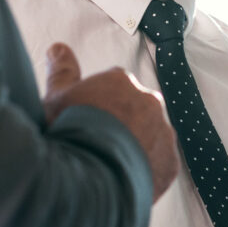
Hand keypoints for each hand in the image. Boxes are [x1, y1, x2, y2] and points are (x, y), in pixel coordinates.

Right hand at [42, 43, 178, 199]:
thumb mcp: (57, 98)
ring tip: (109, 166)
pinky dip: (146, 171)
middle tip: (97, 145)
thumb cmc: (69, 132)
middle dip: (120, 124)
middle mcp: (149, 101)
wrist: (89, 176)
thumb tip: (58, 47)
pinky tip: (124, 179)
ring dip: (135, 147)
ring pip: (150, 137)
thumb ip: (62, 70)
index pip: (113, 88)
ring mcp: (163, 132)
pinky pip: (160, 165)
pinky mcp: (170, 163)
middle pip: (135, 111)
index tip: (86, 123)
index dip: (98, 106)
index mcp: (122, 81)